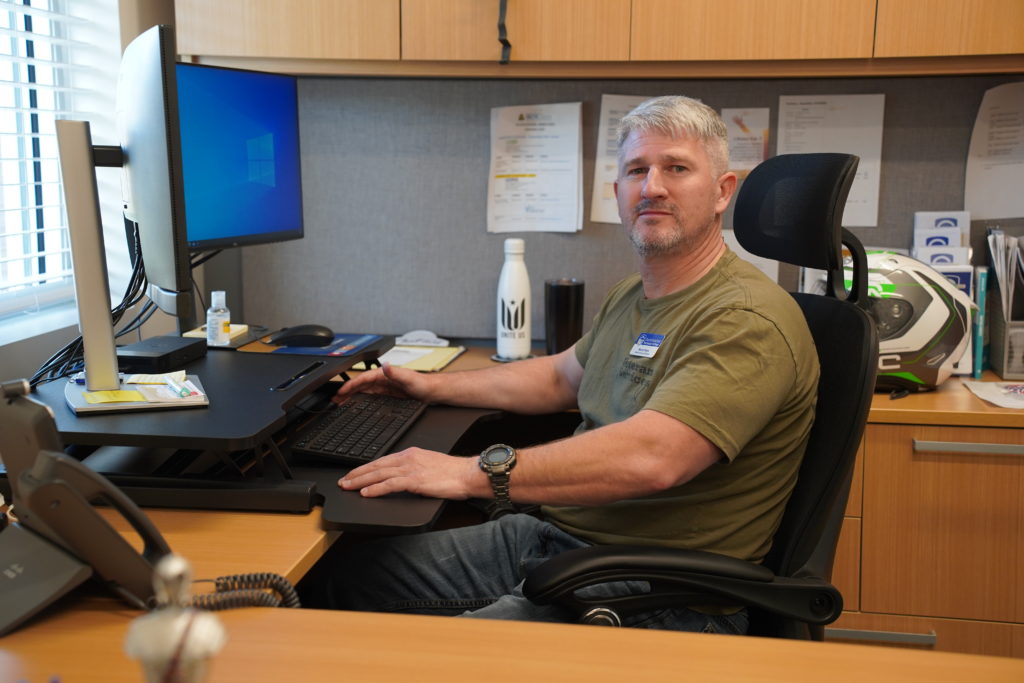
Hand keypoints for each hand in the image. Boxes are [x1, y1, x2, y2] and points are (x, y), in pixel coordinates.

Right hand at [333, 363, 432, 403]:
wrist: (432, 392)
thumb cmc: (423, 384)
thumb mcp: (408, 378)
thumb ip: (395, 373)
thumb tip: (385, 365)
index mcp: (384, 374)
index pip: (362, 378)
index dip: (350, 385)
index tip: (340, 391)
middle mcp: (383, 379)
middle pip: (360, 385)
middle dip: (346, 391)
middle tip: (335, 400)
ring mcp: (385, 387)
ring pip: (363, 391)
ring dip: (351, 396)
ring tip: (340, 402)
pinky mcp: (388, 395)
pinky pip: (370, 396)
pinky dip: (361, 400)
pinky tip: (356, 405)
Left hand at [338, 448, 484, 499]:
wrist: (467, 473)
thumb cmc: (452, 472)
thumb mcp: (428, 465)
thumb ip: (413, 469)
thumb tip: (400, 478)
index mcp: (410, 454)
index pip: (381, 461)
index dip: (364, 468)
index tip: (353, 474)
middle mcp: (408, 459)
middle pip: (376, 466)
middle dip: (357, 474)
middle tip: (343, 481)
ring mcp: (411, 469)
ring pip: (379, 474)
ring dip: (360, 481)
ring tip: (348, 487)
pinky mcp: (415, 480)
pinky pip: (390, 484)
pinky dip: (376, 489)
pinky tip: (366, 493)